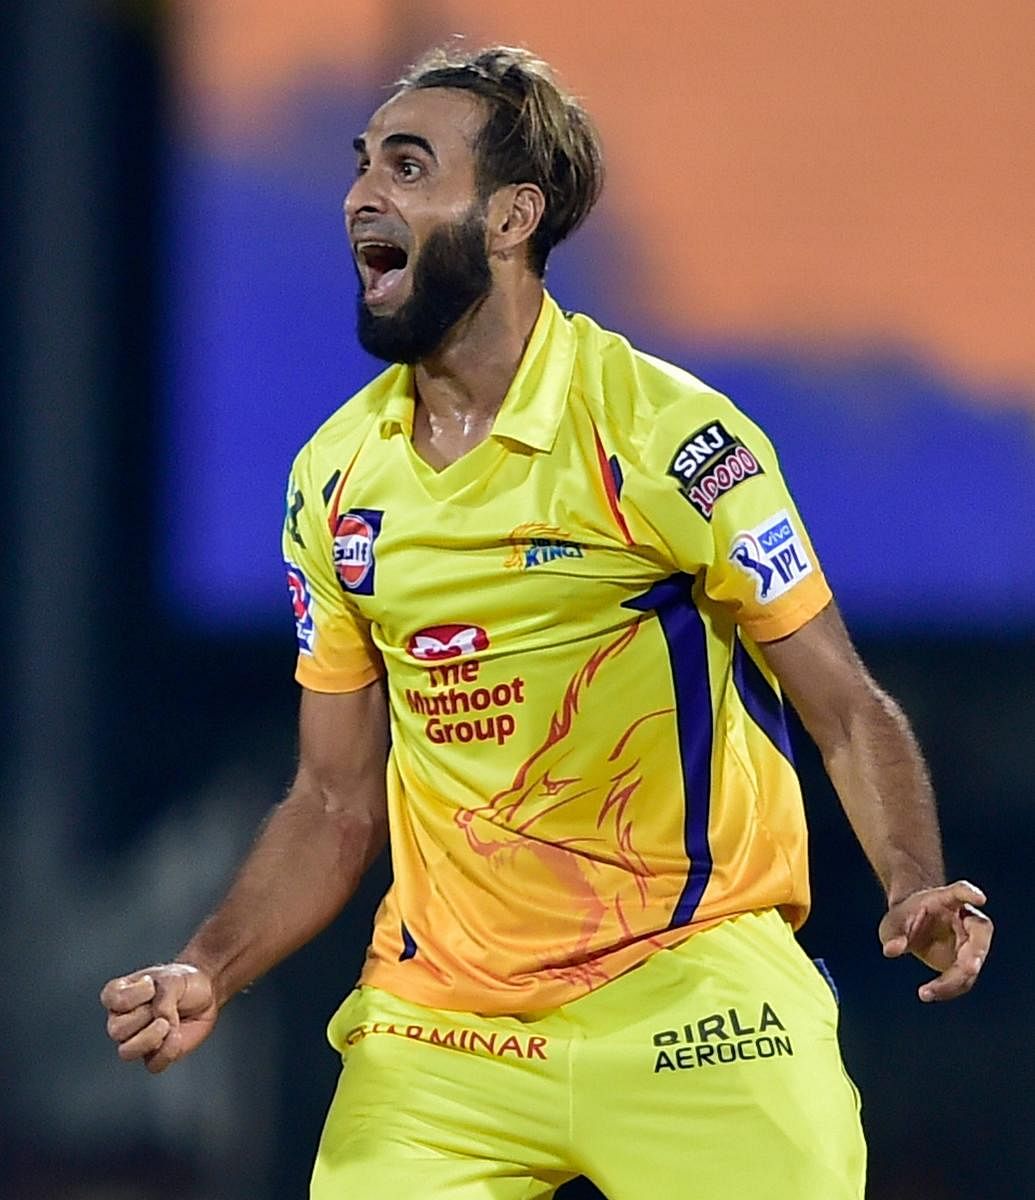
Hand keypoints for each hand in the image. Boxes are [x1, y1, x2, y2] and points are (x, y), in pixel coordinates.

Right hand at [100, 962, 218, 1072]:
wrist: (206, 993)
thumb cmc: (183, 982)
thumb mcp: (173, 981)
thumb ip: (162, 1000)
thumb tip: (161, 1022)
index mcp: (119, 996)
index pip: (111, 999)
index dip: (133, 994)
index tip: (151, 984)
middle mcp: (122, 1020)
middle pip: (117, 1030)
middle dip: (143, 1016)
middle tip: (163, 1006)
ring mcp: (137, 1040)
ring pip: (126, 1052)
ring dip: (149, 1038)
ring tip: (168, 1025)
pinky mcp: (155, 1055)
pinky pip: (152, 1065)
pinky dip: (166, 1052)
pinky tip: (177, 1036)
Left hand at [879, 880, 992, 1001]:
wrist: (912, 925)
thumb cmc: (904, 917)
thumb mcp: (892, 922)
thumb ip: (893, 934)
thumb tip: (891, 950)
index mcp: (947, 899)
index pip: (961, 891)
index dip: (970, 894)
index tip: (979, 898)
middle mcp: (965, 919)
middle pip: (980, 931)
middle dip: (977, 951)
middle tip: (969, 967)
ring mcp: (969, 941)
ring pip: (974, 961)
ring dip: (955, 980)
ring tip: (927, 992)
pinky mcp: (966, 962)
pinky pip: (963, 978)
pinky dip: (947, 988)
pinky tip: (928, 993)